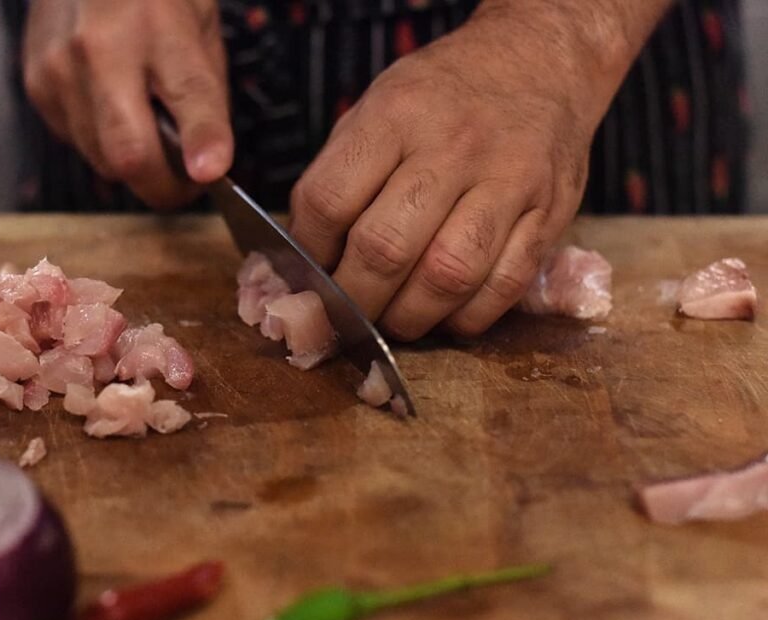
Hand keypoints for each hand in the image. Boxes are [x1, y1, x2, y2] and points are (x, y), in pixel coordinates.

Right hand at [22, 0, 232, 208]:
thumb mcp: (200, 28)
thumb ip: (207, 98)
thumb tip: (207, 163)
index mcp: (159, 24)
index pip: (188, 92)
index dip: (202, 140)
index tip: (211, 172)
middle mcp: (101, 48)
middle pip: (130, 154)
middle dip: (164, 185)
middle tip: (186, 180)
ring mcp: (60, 69)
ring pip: (102, 161)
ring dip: (132, 162)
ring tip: (146, 125)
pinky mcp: (36, 86)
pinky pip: (77, 142)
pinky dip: (100, 140)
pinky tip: (110, 104)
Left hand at [288, 11, 604, 339]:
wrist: (539, 61)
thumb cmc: (442, 97)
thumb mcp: (378, 106)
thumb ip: (341, 174)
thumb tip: (306, 257)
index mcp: (395, 115)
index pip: (330, 200)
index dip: (309, 251)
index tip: (310, 271)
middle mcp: (453, 146)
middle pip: (386, 248)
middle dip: (355, 299)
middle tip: (348, 314)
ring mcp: (508, 181)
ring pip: (448, 275)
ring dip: (410, 318)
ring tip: (394, 321)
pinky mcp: (551, 214)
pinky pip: (503, 287)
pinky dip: (466, 318)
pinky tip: (445, 313)